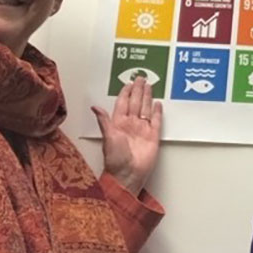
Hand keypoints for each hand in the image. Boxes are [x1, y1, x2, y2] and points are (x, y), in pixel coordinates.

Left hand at [92, 75, 161, 194]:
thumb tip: (95, 107)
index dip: (125, 93)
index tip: (128, 83)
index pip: (123, 103)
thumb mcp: (108, 137)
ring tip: (149, 86)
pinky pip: (156, 121)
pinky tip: (158, 104)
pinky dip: (157, 112)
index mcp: (118, 123)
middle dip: (138, 90)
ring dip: (147, 97)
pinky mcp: (153, 137)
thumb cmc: (115, 159)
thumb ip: (104, 121)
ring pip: (145, 109)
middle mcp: (131, 125)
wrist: (128, 175)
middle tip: (141, 78)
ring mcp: (142, 130)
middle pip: (135, 103)